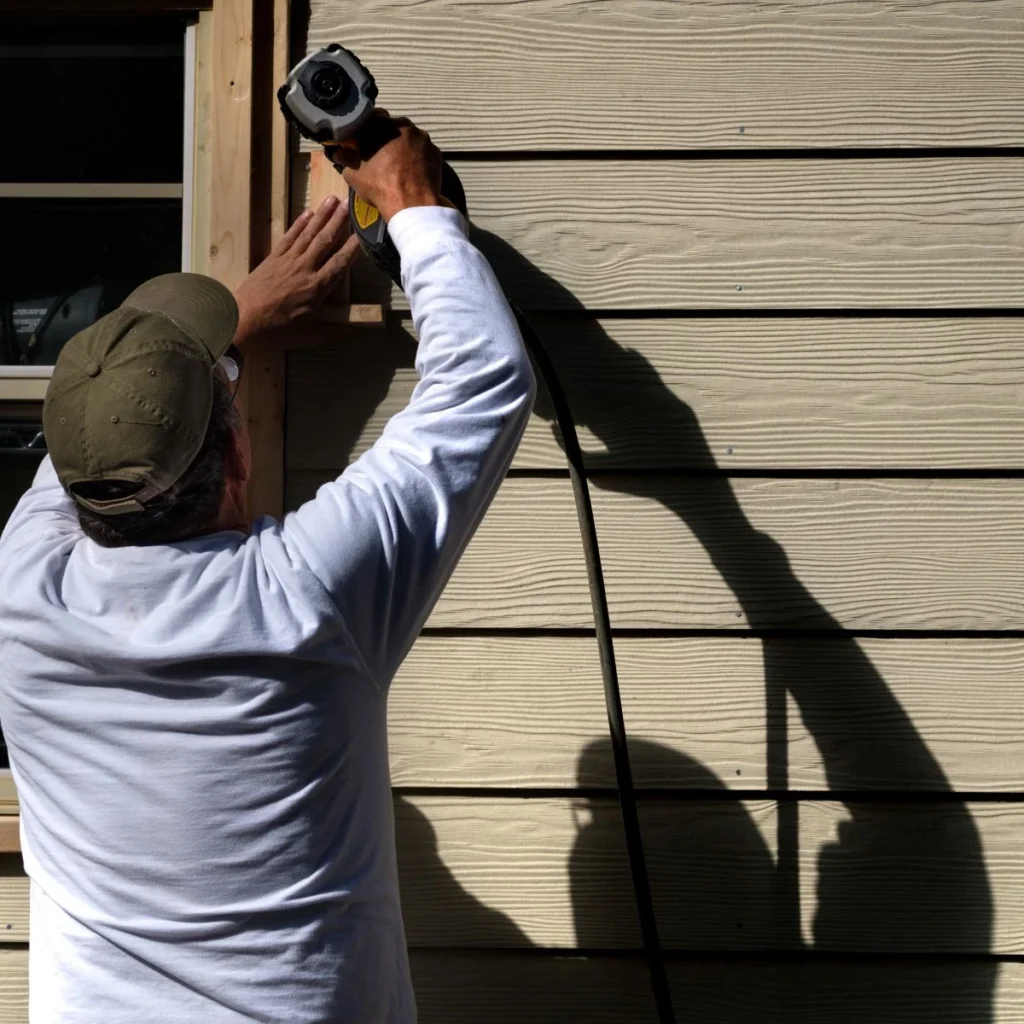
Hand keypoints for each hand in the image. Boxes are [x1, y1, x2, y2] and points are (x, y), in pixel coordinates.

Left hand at [233, 194, 359, 344]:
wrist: (242, 321)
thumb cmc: (276, 332)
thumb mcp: (308, 337)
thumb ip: (332, 333)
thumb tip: (355, 334)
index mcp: (316, 289)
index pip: (339, 264)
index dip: (352, 248)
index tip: (362, 234)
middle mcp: (304, 270)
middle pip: (325, 241)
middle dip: (338, 221)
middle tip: (350, 203)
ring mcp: (288, 261)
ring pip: (309, 234)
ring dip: (322, 215)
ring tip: (333, 199)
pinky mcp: (273, 258)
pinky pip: (289, 237)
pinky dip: (299, 224)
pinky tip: (308, 213)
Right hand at [330, 112, 442, 222]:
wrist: (412, 205)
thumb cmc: (380, 187)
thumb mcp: (353, 174)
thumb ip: (346, 159)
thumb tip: (340, 153)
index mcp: (383, 125)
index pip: (372, 119)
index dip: (367, 131)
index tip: (365, 143)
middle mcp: (405, 125)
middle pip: (393, 128)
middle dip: (387, 139)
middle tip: (382, 156)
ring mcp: (423, 138)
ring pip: (410, 139)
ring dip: (404, 148)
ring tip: (399, 166)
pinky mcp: (436, 152)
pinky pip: (423, 151)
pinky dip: (418, 158)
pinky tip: (412, 172)